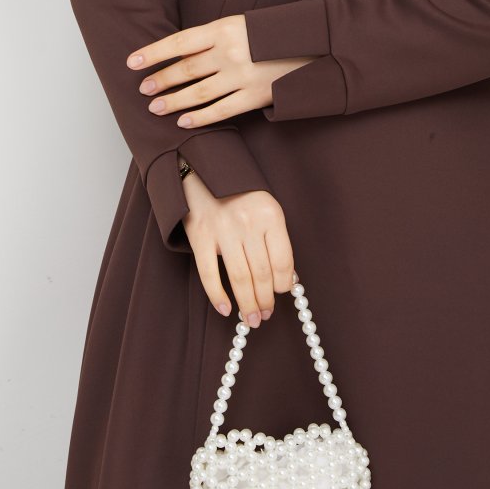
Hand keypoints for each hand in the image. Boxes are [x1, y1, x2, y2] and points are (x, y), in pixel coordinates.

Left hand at [126, 13, 316, 127]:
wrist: (319, 45)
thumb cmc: (279, 32)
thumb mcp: (247, 23)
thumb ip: (217, 35)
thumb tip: (184, 51)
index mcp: (225, 28)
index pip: (179, 42)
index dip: (153, 52)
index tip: (132, 61)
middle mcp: (230, 52)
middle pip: (184, 69)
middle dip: (160, 80)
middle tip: (143, 89)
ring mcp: (242, 76)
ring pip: (198, 92)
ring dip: (173, 101)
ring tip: (155, 106)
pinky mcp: (255, 96)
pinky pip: (220, 111)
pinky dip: (199, 117)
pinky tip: (184, 121)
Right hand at [180, 165, 297, 325]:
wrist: (202, 169)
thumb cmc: (239, 192)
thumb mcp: (266, 207)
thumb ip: (276, 239)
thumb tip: (288, 279)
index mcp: (270, 214)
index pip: (282, 260)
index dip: (284, 284)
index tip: (281, 295)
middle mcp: (247, 222)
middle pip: (262, 273)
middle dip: (265, 300)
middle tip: (265, 316)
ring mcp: (222, 230)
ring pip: (239, 278)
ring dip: (247, 304)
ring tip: (251, 319)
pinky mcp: (200, 236)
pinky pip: (209, 274)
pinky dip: (217, 295)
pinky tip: (225, 309)